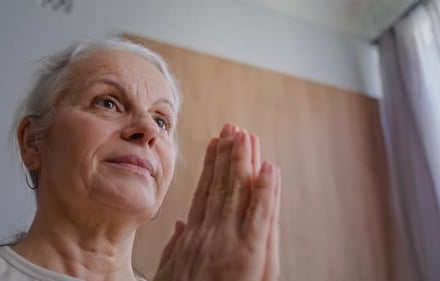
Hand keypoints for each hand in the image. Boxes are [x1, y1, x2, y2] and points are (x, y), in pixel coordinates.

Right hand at [153, 124, 280, 280]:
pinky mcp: (250, 255)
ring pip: (239, 193)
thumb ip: (176, 248)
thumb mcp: (169, 274)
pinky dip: (266, 191)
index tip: (215, 144)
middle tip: (234, 127)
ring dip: (244, 162)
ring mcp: (229, 242)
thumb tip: (179, 222)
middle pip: (222, 187)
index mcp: (193, 238)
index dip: (211, 167)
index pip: (205, 194)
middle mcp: (210, 234)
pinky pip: (261, 216)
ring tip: (247, 135)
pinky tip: (269, 167)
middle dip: (228, 155)